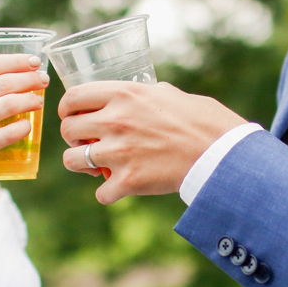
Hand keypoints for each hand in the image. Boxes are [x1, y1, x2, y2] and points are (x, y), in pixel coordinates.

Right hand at [0, 53, 47, 192]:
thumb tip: (6, 72)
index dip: (18, 61)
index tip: (35, 62)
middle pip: (3, 83)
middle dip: (29, 79)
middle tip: (43, 80)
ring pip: (8, 105)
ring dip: (30, 101)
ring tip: (38, 101)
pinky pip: (8, 133)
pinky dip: (23, 127)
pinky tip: (28, 124)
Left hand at [57, 81, 245, 203]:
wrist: (221, 153)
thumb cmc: (202, 120)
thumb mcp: (168, 94)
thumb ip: (144, 94)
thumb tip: (135, 95)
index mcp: (123, 93)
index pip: (73, 97)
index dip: (66, 108)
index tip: (71, 116)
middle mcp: (115, 120)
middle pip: (67, 130)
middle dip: (74, 138)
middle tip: (88, 143)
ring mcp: (119, 152)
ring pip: (72, 161)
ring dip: (83, 166)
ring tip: (97, 167)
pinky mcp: (128, 181)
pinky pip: (100, 192)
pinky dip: (109, 193)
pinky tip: (121, 187)